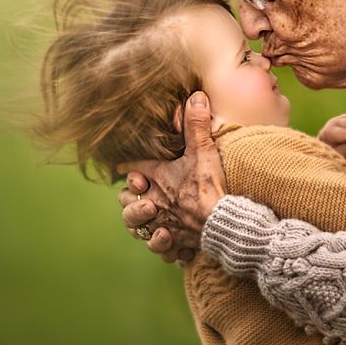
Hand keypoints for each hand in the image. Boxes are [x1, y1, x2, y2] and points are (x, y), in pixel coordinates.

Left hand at [117, 91, 227, 263]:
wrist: (222, 223)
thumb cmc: (209, 186)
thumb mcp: (203, 151)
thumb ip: (197, 124)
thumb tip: (196, 95)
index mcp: (156, 179)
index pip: (132, 170)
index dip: (127, 168)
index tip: (123, 168)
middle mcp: (154, 203)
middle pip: (127, 202)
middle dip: (128, 199)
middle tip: (138, 194)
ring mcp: (162, 225)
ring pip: (138, 228)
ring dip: (141, 224)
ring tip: (150, 218)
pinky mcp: (176, 243)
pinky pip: (162, 249)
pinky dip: (164, 246)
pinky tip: (170, 241)